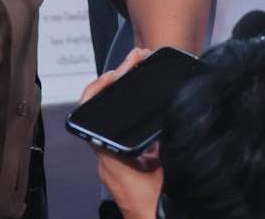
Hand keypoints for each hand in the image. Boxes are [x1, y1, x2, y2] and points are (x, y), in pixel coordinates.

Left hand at [78, 49, 163, 218]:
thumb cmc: (157, 210)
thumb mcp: (169, 168)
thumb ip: (168, 140)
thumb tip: (174, 113)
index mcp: (112, 158)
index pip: (91, 114)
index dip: (100, 87)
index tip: (120, 70)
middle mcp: (108, 163)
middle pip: (102, 113)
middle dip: (118, 83)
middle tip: (137, 60)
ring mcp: (115, 168)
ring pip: (112, 124)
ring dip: (125, 99)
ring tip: (141, 75)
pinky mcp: (126, 173)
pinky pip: (122, 137)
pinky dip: (134, 117)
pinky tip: (152, 108)